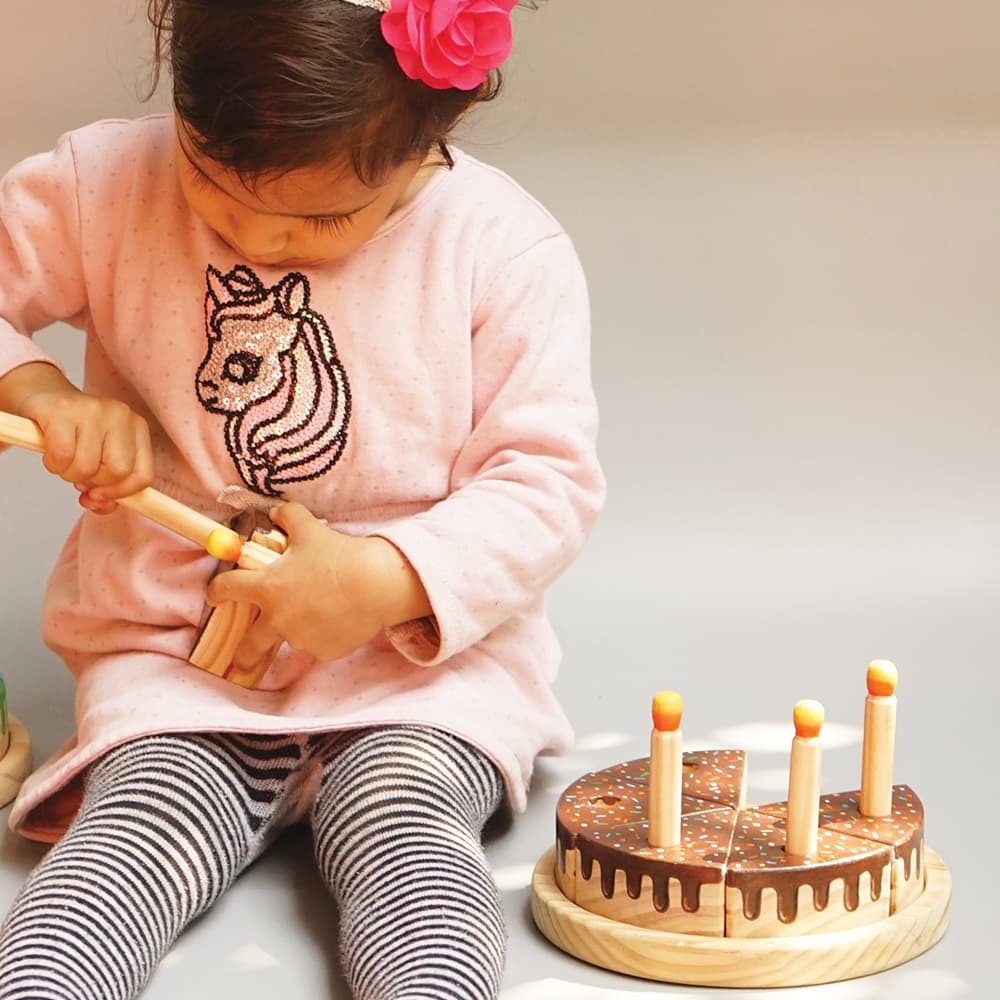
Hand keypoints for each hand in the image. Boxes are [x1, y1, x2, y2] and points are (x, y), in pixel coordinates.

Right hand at [19, 387, 153, 514]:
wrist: (43, 398)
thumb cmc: (76, 434)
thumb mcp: (100, 458)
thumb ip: (108, 488)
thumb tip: (99, 504)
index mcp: (138, 428)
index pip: (143, 475)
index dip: (120, 493)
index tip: (100, 494)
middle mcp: (121, 415)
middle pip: (117, 472)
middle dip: (94, 482)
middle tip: (80, 472)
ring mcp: (93, 410)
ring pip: (86, 468)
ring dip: (68, 473)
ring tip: (64, 459)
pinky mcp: (63, 411)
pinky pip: (61, 457)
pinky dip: (53, 464)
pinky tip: (50, 452)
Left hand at [205, 502, 431, 665]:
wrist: (376, 584)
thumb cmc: (339, 554)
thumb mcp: (309, 528)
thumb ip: (287, 517)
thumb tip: (276, 512)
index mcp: (267, 588)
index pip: (226, 589)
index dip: (216, 591)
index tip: (216, 596)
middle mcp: (278, 619)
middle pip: (249, 646)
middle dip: (243, 656)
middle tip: (241, 661)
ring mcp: (302, 639)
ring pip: (292, 640)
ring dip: (296, 632)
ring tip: (319, 616)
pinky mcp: (325, 651)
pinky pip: (319, 645)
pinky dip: (325, 636)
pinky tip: (340, 620)